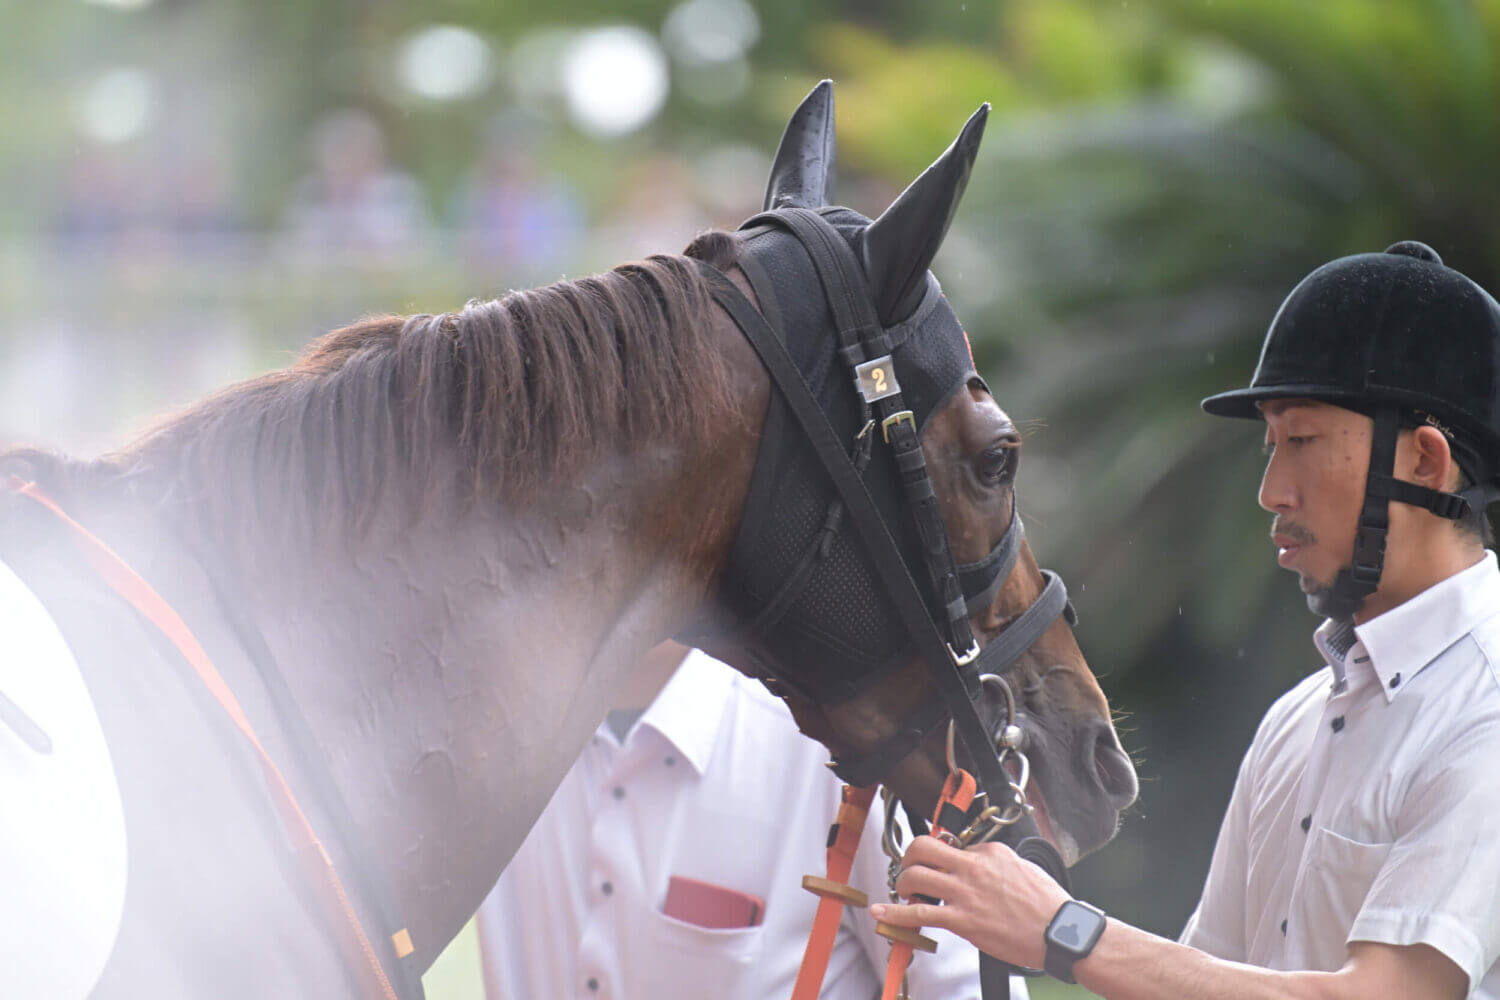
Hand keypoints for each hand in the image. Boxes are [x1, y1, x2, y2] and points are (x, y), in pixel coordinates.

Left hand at [869, 834, 1071, 969]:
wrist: (1060, 931)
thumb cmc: (1048, 905)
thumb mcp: (1023, 867)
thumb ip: (996, 862)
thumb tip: (976, 862)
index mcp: (989, 852)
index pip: (953, 845)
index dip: (944, 857)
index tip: (943, 868)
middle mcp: (973, 866)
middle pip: (923, 847)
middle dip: (909, 856)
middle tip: (911, 868)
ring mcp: (965, 892)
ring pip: (915, 875)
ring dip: (903, 882)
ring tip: (905, 891)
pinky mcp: (962, 920)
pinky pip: (919, 913)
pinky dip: (895, 912)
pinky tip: (881, 911)